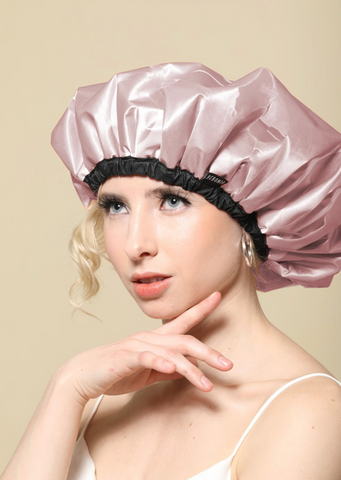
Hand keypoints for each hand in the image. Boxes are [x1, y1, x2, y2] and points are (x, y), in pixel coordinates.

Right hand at [57, 292, 232, 403]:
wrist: (83, 375)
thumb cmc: (115, 372)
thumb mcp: (146, 372)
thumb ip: (166, 368)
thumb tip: (188, 369)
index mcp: (154, 338)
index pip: (182, 320)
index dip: (200, 308)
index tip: (217, 295)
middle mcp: (148, 337)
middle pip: (185, 340)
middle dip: (208, 352)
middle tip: (228, 365)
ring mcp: (137, 346)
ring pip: (171, 353)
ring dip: (191, 370)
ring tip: (208, 385)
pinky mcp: (126, 357)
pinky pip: (147, 358)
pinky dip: (161, 363)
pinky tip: (172, 369)